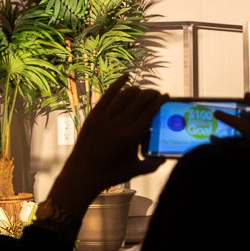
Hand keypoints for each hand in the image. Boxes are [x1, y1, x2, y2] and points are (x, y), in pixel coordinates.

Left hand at [44, 83, 166, 224]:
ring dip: (137, 90)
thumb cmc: (111, 174)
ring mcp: (105, 117)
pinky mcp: (94, 114)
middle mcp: (119, 123)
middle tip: (157, 94)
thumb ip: (153, 164)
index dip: (160, 101)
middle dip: (151, 94)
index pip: (150, 112)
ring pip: (125, 95)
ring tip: (144, 91)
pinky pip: (108, 94)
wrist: (83, 173)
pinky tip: (126, 76)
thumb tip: (165, 158)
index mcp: (131, 136)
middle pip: (140, 100)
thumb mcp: (135, 170)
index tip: (166, 97)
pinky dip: (118, 83)